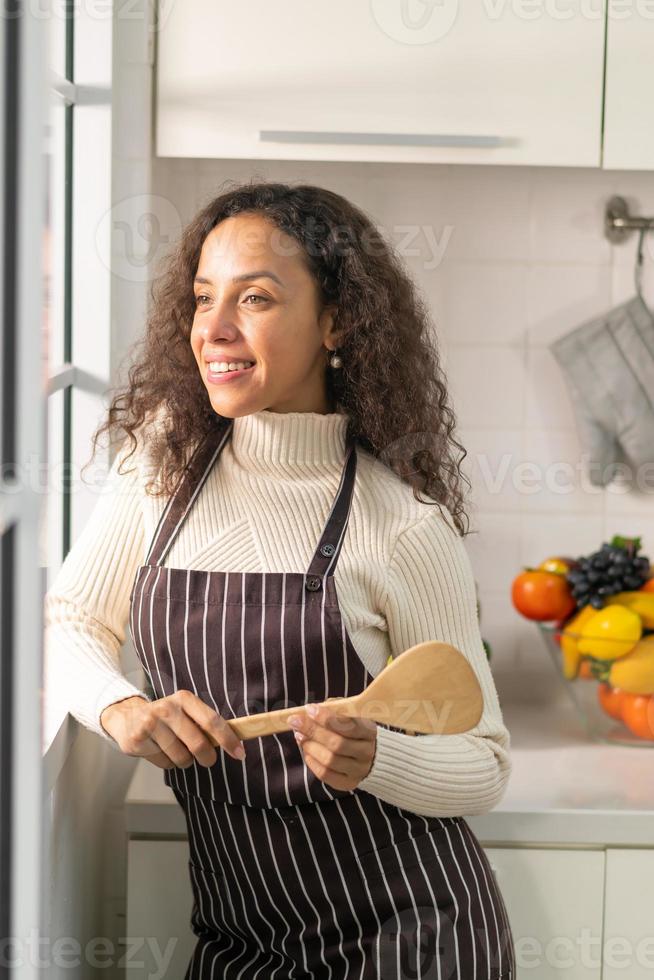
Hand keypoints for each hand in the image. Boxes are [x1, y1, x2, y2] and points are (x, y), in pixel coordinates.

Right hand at [99, 691, 246, 769]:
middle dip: (207, 757)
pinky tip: (159, 750)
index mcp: (183, 698)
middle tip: (207, 759)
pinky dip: (167, 762)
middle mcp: (166, 708)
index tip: (240, 753)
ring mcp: (150, 724)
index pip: (212, 721)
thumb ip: (206, 723)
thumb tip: (236, 741)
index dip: (228, 739)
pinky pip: (164, 763)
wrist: (127, 717)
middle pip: (198, 744)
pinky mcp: (137, 740)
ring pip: (181, 758)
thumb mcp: (186, 712)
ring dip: (184, 761)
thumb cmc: (166, 718)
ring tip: (177, 750)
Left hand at [287, 702, 377, 790]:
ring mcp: (358, 770)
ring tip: (299, 736)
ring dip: (310, 746)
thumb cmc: (354, 730)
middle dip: (313, 731)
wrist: (369, 756)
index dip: (327, 718)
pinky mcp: (348, 783)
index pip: (349, 726)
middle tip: (296, 721)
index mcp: (370, 732)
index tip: (309, 709)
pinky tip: (307, 751)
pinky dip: (312, 762)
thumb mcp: (351, 715)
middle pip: (337, 744)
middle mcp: (367, 752)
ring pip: (330, 760)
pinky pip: (325, 774)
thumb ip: (335, 710)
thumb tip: (314, 709)